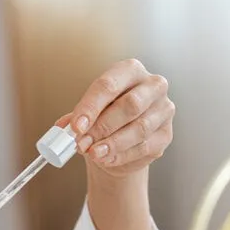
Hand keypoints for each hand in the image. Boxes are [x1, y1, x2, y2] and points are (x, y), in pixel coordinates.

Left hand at [59, 58, 174, 177]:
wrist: (123, 138)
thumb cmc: (106, 116)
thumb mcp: (89, 112)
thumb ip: (78, 117)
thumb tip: (63, 128)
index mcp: (130, 70)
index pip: (109, 85)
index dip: (90, 107)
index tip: (76, 127)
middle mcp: (153, 85)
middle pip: (130, 105)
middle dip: (103, 127)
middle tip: (83, 143)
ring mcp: (164, 109)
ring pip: (139, 128)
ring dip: (113, 144)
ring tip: (93, 153)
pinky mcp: (166, 134)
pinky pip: (145, 147)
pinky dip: (122, 155)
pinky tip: (107, 159)